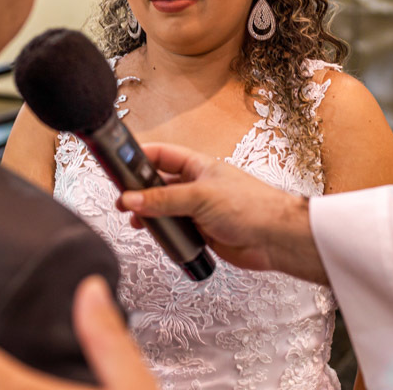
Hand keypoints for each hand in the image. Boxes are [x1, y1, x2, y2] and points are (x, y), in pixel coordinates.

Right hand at [118, 143, 328, 284]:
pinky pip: (173, 228)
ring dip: (148, 213)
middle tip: (121, 198)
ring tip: (133, 219)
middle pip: (158, 183)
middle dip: (138, 190)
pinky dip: (161, 231)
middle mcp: (195, 185)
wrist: (275, 239)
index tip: (118, 164)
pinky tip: (154, 234)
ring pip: (164, 208)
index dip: (139, 157)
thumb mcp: (201, 198)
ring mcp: (197, 209)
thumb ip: (164, 200)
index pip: (161, 155)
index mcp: (197, 166)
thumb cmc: (251, 206)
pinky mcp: (200, 231)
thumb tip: (133, 199)